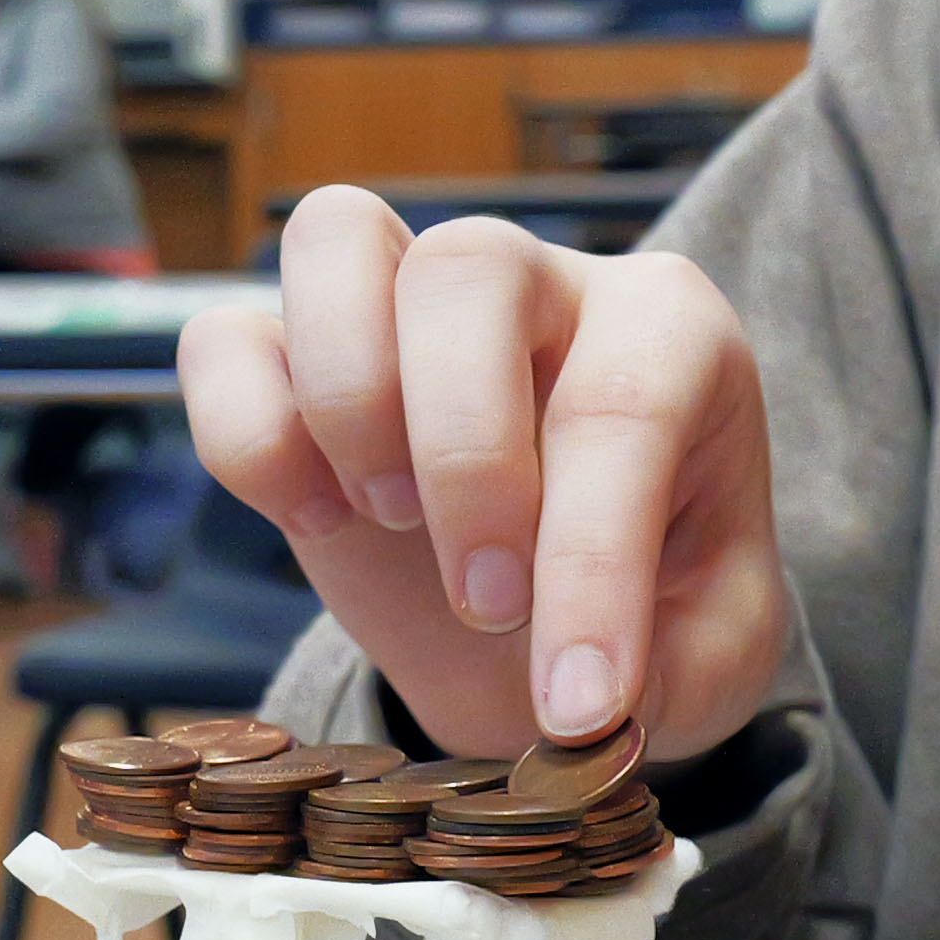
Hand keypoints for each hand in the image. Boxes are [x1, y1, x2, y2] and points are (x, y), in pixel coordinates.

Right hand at [180, 190, 791, 760]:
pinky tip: (310, 518)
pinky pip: (226, 335)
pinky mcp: (292, 359)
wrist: (555, 636)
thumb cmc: (652, 618)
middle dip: (465, 451)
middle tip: (486, 603)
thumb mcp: (713, 656)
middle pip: (469, 268)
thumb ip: (675, 664)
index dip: (593, 563)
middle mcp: (538, 283)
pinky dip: (246, 430)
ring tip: (385, 519)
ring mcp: (402, 303)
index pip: (624, 402)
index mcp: (668, 333)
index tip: (576, 702)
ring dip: (346, 396)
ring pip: (336, 238)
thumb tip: (579, 695)